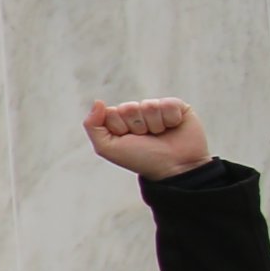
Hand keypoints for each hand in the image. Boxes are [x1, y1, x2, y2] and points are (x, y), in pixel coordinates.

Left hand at [84, 97, 212, 177]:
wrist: (174, 169)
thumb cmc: (140, 159)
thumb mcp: (108, 148)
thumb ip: (92, 125)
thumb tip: (98, 101)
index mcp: (119, 120)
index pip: (111, 112)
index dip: (119, 128)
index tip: (129, 141)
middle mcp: (137, 112)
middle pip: (129, 107)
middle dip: (137, 127)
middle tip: (146, 139)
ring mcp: (157, 108)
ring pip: (149, 106)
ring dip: (154, 125)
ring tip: (160, 135)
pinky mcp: (177, 106)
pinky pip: (168, 104)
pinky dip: (170, 120)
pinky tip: (173, 128)